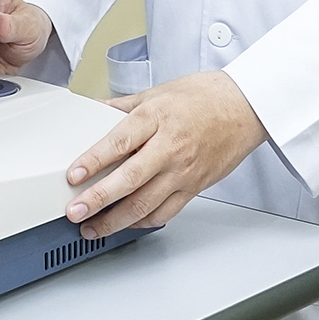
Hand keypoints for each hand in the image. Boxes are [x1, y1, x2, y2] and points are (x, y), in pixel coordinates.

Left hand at [64, 71, 267, 238]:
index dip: (94, 160)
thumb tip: (93, 110)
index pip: (120, 141)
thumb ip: (122, 106)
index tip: (73, 174)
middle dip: (98, 199)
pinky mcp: (194, 187)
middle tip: (75, 211)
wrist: (245, 108)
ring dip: (116, 221)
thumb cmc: (203, 96)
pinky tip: (125, 224)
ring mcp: (183, 170)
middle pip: (130, 178)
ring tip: (92, 228)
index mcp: (156, 118)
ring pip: (147, 203)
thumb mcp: (157, 91)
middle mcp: (170, 147)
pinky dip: (143, 222)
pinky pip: (166, 211)